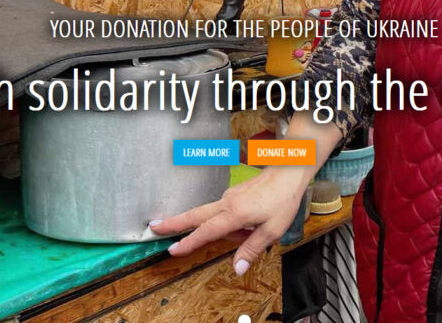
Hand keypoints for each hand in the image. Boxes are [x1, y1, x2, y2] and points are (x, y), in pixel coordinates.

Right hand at [149, 166, 307, 274]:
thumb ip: (251, 249)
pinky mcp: (233, 194)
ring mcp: (229, 196)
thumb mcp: (272, 230)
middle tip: (153, 226)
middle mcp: (227, 203)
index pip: (207, 231)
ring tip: (254, 230)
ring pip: (215, 217)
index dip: (189, 241)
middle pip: (195, 215)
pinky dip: (232, 223)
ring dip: (226, 232)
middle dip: (175, 222)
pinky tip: (253, 222)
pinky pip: (225, 212)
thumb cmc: (283, 200)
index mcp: (235, 213)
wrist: (288, 172)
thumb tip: (236, 268)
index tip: (172, 248)